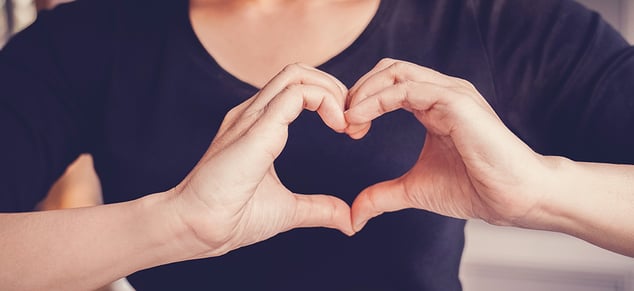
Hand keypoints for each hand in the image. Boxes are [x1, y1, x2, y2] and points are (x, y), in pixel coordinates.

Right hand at [173, 64, 353, 257]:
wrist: (197, 229)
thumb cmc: (231, 217)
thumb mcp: (288, 210)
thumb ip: (318, 209)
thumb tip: (347, 220)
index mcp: (258, 126)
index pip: (297, 89)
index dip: (329, 100)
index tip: (348, 130)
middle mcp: (253, 114)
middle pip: (299, 73)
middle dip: (335, 89)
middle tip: (353, 123)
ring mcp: (251, 117)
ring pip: (297, 74)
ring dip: (332, 92)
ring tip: (346, 123)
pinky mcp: (256, 128)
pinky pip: (296, 94)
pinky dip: (325, 101)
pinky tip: (338, 126)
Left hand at [346, 59, 552, 230]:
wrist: (513, 198)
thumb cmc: (474, 188)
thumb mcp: (414, 189)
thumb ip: (383, 195)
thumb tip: (354, 216)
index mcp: (432, 106)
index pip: (388, 84)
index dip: (361, 101)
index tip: (346, 129)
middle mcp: (440, 93)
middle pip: (388, 70)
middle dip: (358, 91)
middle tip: (342, 122)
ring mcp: (450, 93)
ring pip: (395, 72)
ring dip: (363, 93)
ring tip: (348, 121)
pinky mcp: (456, 101)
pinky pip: (407, 89)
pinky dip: (377, 100)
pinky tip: (360, 120)